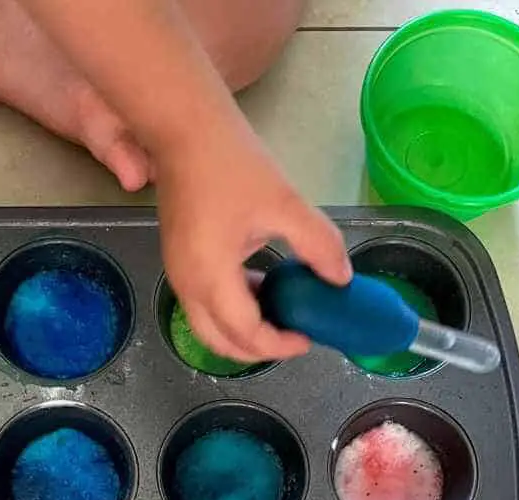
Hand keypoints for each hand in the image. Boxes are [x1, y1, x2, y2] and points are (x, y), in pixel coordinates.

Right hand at [155, 124, 351, 361]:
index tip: (308, 338)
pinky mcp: (176, 263)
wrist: (183, 131)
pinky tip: (257, 288)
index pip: (247, 333)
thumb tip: (341, 279)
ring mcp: (178, 276)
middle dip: (257, 350)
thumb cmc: (231, 164)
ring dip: (242, 332)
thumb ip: (318, 245)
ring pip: (208, 327)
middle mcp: (188, 287)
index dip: (279, 345)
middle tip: (292, 337)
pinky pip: (202, 304)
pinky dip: (229, 311)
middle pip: (220, 343)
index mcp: (212, 278)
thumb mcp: (285, 204)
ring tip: (280, 316)